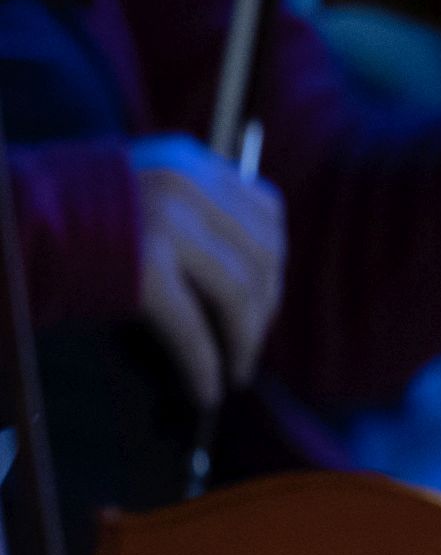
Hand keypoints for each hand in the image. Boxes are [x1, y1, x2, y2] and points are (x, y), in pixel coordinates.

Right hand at [129, 135, 282, 407]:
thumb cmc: (54, 219)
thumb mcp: (133, 192)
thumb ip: (186, 212)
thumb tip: (240, 275)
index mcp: (186, 163)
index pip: (266, 211)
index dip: (272, 265)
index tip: (264, 301)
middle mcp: (184, 186)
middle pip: (262, 257)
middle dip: (263, 310)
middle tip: (249, 345)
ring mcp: (165, 224)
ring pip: (239, 295)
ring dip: (243, 343)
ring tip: (236, 372)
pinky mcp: (143, 269)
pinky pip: (194, 329)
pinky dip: (206, 366)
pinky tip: (206, 390)